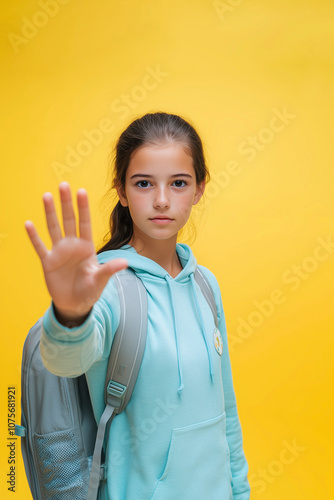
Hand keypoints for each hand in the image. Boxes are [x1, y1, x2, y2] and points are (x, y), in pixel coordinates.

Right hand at [25, 182, 127, 319]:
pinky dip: (34, 237)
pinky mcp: (48, 262)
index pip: (85, 223)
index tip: (81, 191)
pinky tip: (29, 224)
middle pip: (69, 220)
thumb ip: (109, 269)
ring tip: (47, 196)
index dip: (83, 208)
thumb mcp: (101, 280)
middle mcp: (72, 245)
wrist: (75, 304)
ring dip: (50, 213)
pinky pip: (40, 247)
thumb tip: (125, 262)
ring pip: (53, 228)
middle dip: (66, 203)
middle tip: (63, 185)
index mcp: (87, 247)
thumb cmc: (90, 289)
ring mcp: (59, 252)